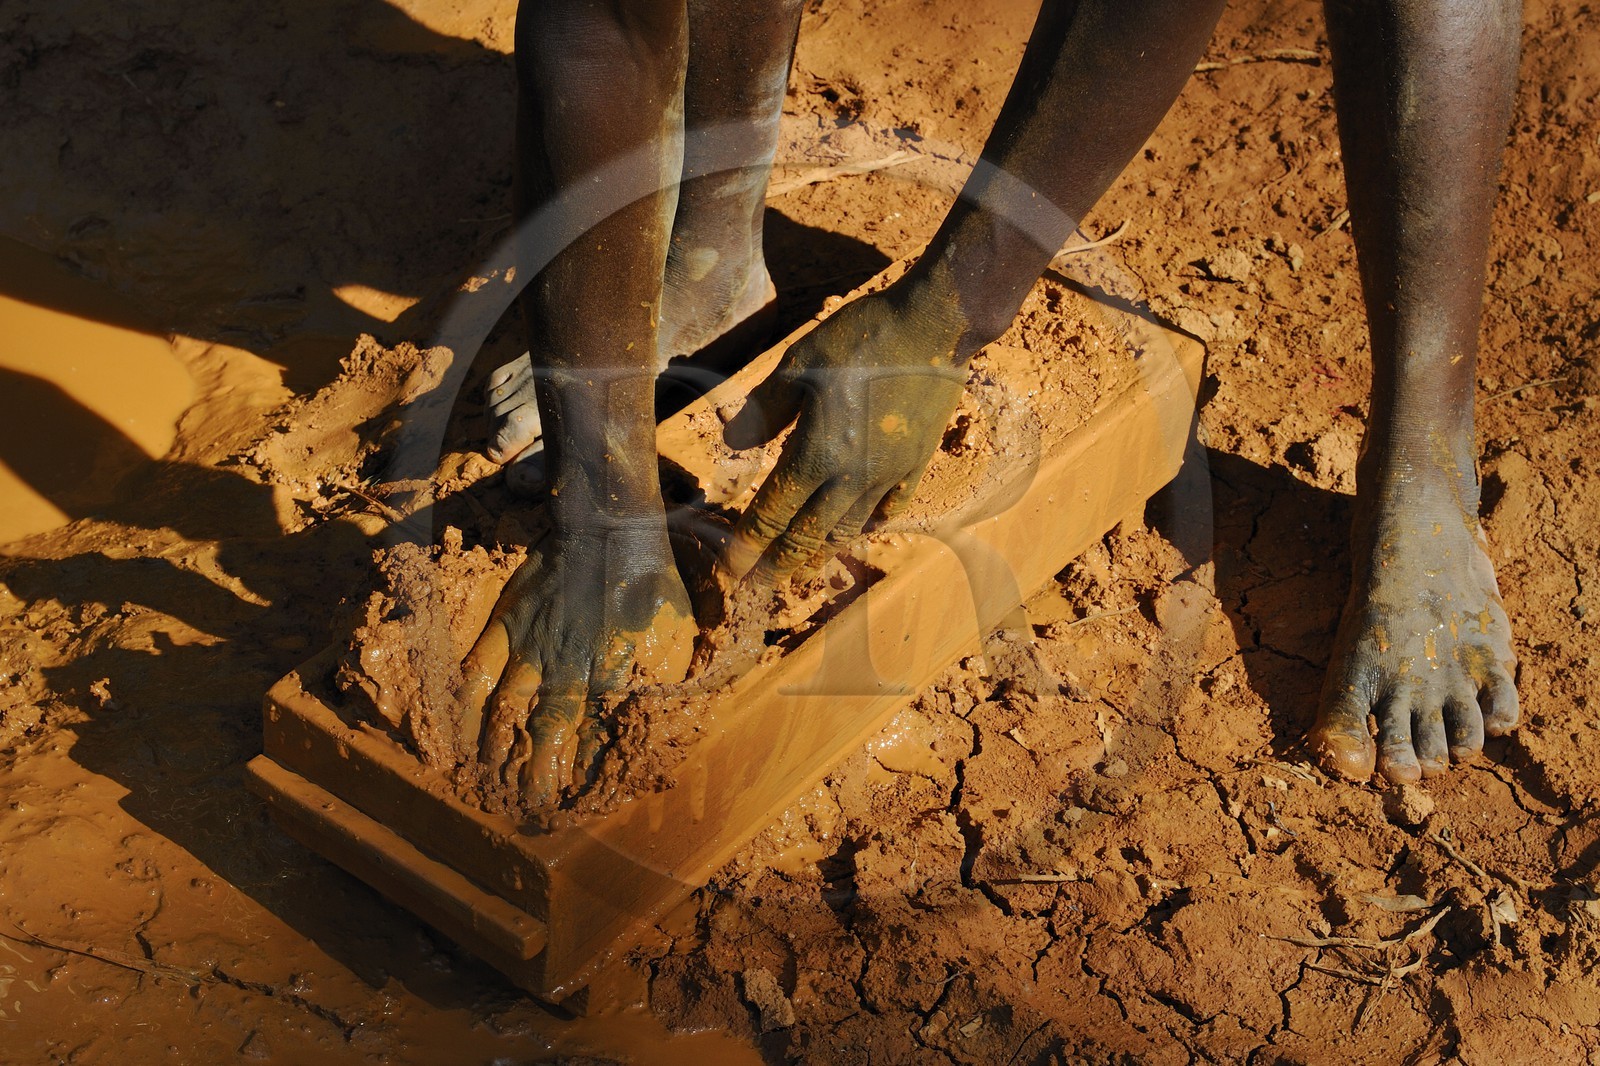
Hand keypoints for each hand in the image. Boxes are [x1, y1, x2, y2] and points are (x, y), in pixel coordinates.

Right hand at [458, 527, 695, 808]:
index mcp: (612, 673)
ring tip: (494, 782)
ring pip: (507, 710)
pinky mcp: (507, 623)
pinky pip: (478, 672)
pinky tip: (462, 732)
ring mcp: (531, 645)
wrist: (611, 526)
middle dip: (538, 775)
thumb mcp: (675, 635)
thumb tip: (658, 719)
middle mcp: (568, 667)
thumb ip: (662, 679)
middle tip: (533, 807)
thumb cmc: (652, 582)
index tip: (579, 799)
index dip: (583, 771)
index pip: (593, 737)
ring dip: (499, 750)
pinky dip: (467, 706)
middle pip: (546, 734)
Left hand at [720, 279, 966, 584]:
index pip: (773, 514)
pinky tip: (862, 528)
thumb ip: (765, 411)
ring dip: (822, 550)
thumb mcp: (799, 364)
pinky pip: (892, 508)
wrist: (933, 326)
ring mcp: (888, 474)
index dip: (748, 545)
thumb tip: (731, 446)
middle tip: (759, 584)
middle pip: (808, 535)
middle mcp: (851, 476)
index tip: (730, 570)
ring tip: (805, 563)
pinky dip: (871, 524)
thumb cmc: (861, 339)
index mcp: (815, 455)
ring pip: (849, 528)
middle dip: (780, 563)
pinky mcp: (916, 463)